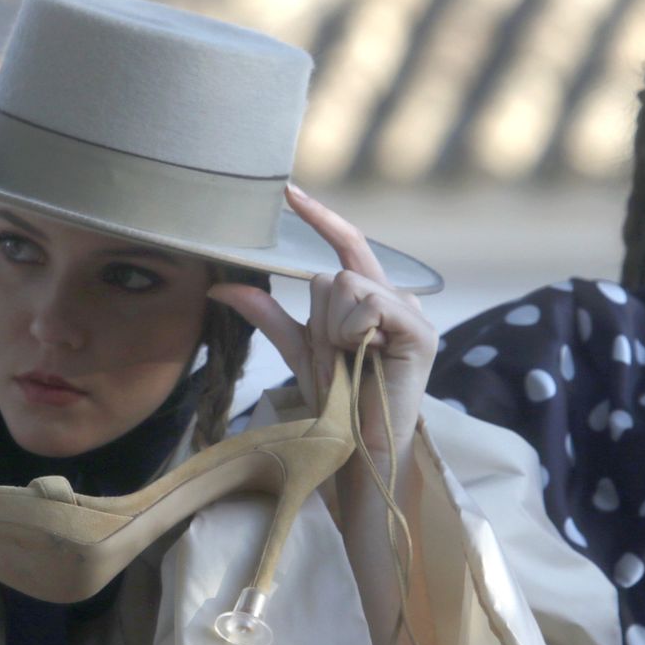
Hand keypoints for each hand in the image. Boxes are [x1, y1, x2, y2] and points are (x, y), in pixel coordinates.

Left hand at [208, 185, 436, 465]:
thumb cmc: (335, 406)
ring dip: (333, 329)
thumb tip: (223, 287)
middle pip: (332, 274)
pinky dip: (355, 332)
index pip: (346, 245)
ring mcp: (411, 315)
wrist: (356, 451)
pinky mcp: (420, 333)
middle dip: (318, 319)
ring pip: (345, 283)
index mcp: (370, 300)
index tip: (288, 192)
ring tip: (352, 362)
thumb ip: (267, 314)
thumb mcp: (297, 350)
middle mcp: (395, 300)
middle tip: (334, 358)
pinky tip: (366, 357)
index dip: (320, 218)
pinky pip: (370, 302)